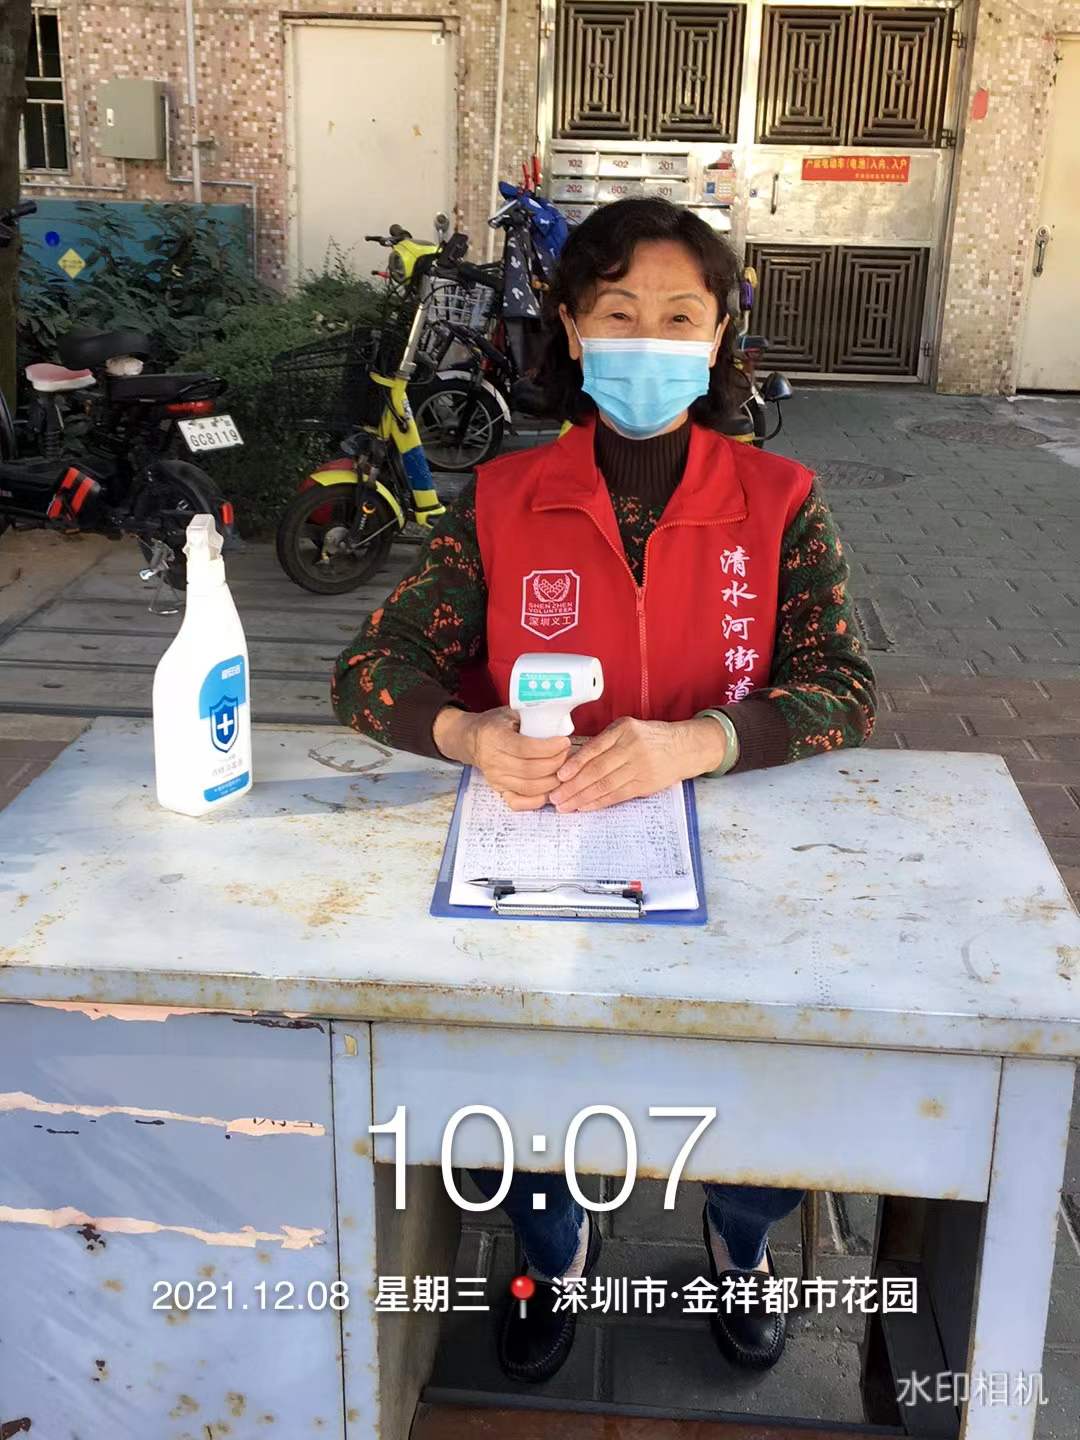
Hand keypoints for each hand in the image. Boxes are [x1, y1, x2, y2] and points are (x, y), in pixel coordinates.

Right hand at [432, 705, 571, 810]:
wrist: (472, 739)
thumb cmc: (496, 724)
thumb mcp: (511, 712)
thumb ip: (531, 716)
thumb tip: (559, 722)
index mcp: (495, 737)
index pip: (525, 748)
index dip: (549, 748)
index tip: (564, 742)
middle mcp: (494, 761)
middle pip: (531, 770)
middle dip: (555, 763)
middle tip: (567, 754)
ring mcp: (496, 779)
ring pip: (529, 787)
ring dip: (552, 781)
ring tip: (563, 769)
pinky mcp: (499, 790)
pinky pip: (518, 803)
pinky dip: (537, 800)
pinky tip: (549, 788)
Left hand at [548, 716, 727, 811]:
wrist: (684, 748)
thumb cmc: (649, 738)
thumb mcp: (627, 729)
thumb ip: (603, 742)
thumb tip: (571, 761)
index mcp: (623, 730)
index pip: (594, 749)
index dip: (575, 764)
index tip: (559, 776)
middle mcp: (631, 747)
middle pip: (597, 770)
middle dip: (573, 786)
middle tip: (556, 797)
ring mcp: (640, 767)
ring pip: (605, 786)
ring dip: (582, 798)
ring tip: (565, 806)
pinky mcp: (645, 784)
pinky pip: (617, 795)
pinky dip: (599, 802)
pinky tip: (585, 807)